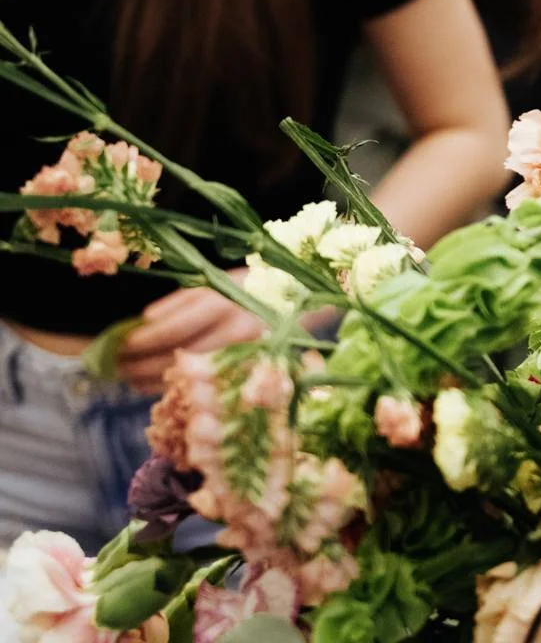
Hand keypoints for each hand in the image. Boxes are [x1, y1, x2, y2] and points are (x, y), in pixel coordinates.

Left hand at [116, 277, 267, 393]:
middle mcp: (233, 333)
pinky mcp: (245, 374)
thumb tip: (143, 322)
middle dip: (137, 365)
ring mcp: (242, 357)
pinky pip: (200, 384)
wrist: (299, 305)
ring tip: (127, 376)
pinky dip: (172, 385)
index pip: (169, 330)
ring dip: (149, 379)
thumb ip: (178, 303)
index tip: (116, 345)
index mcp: (222, 305)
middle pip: (173, 357)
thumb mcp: (215, 284)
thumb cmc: (251, 289)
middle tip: (113, 367)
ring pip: (185, 376)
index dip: (138, 341)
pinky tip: (153, 382)